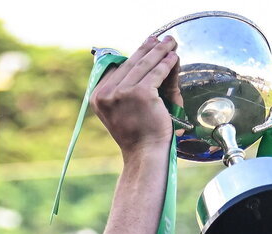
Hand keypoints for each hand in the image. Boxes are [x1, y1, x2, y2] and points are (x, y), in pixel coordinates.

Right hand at [91, 36, 179, 153]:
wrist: (145, 155)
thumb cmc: (139, 136)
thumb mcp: (123, 111)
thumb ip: (123, 89)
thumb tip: (135, 62)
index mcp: (98, 97)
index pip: (117, 69)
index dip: (134, 56)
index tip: (146, 45)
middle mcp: (106, 93)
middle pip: (130, 64)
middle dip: (148, 49)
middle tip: (161, 39)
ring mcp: (122, 93)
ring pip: (144, 65)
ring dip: (159, 52)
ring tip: (170, 43)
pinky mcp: (140, 94)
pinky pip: (155, 73)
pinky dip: (166, 63)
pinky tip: (173, 57)